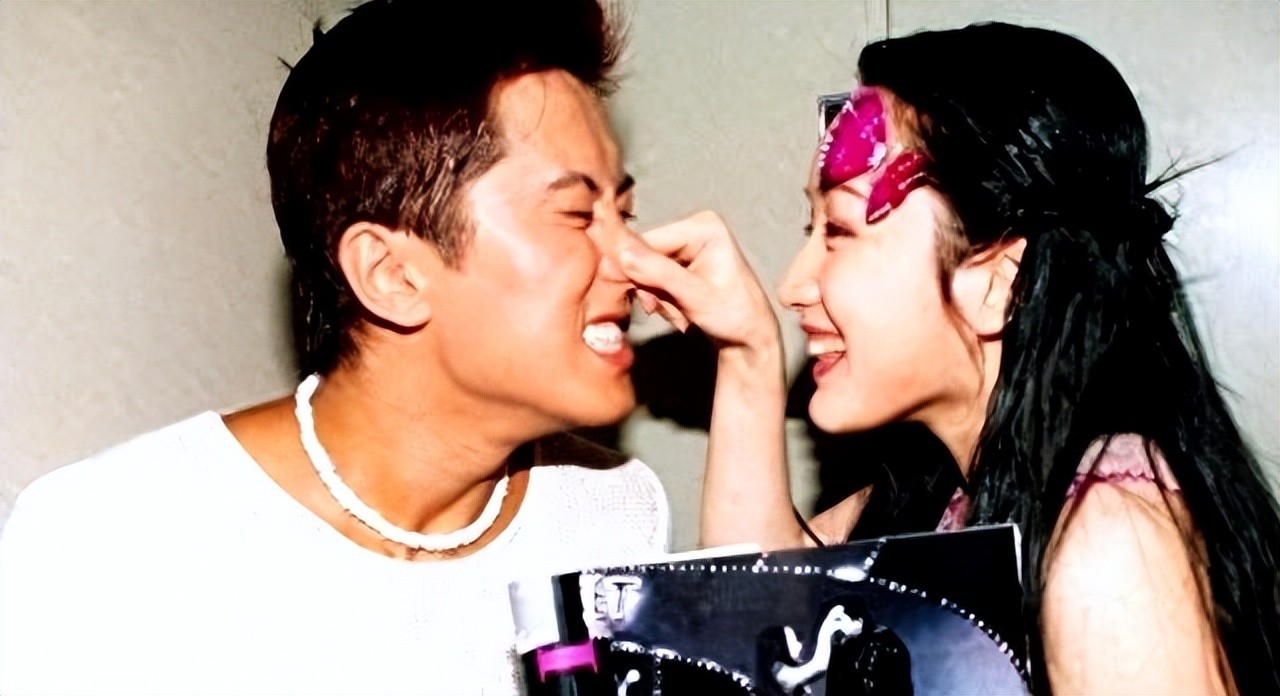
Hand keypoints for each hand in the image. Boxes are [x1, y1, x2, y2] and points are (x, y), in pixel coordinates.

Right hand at [606, 206, 779, 353]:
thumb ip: (659, 273)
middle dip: (646, 285)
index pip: (647, 239)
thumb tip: (621, 253)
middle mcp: (693, 228)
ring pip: (643, 269)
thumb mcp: (696, 296)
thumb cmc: (735, 317)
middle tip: (657, 308)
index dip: (627, 265)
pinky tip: (678, 310)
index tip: (616, 289)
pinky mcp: (681, 262)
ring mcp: (686, 245)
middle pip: (643, 253)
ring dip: (652, 295)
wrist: (750, 339)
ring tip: (677, 313)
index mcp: (703, 226)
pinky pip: (651, 278)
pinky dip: (657, 298)